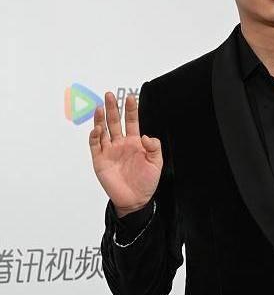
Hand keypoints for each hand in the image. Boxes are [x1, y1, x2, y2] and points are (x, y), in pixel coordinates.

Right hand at [89, 91, 162, 216]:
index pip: (131, 121)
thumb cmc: (146, 182)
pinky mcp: (100, 160)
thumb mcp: (156, 162)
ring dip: (100, 119)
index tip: (130, 97)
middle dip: (112, 108)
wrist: (135, 199)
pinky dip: (95, 136)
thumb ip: (154, 147)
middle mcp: (120, 144)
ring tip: (100, 107)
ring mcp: (109, 151)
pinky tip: (97, 128)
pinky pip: (95, 145)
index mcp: (134, 142)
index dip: (130, 110)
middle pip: (114, 122)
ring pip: (103, 131)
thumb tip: (145, 136)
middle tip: (109, 95)